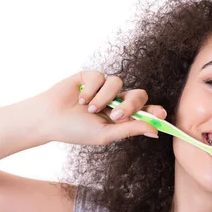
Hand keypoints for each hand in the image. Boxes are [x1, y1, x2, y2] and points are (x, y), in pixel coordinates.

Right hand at [35, 70, 166, 144]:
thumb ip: (130, 130)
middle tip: (117, 115)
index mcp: (121, 116)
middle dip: (131, 104)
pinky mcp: (90, 77)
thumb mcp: (105, 134)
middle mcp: (115, 100)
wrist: (49, 119)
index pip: (144, 111)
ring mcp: (103, 87)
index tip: (162, 115)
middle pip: (137, 94)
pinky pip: (100, 76)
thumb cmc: (75, 131)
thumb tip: (155, 131)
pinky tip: (80, 99)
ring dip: (104, 98)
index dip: (155, 111)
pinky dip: (91, 89)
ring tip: (89, 109)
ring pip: (118, 83)